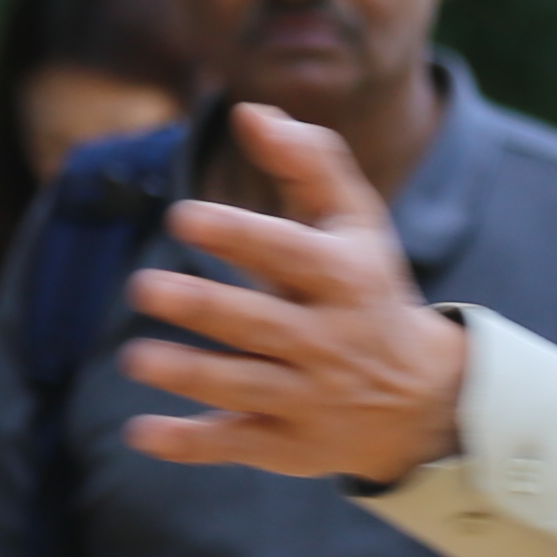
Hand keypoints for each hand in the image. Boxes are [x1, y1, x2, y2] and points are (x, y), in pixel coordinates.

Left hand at [119, 106, 470, 484]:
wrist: (422, 397)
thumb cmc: (368, 287)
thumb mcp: (355, 223)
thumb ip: (307, 162)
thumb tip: (248, 112)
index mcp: (346, 278)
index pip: (289, 252)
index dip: (238, 234)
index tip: (183, 216)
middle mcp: (330, 340)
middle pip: (259, 323)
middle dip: (201, 307)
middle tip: (141, 286)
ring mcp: (310, 398)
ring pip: (243, 387)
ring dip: (187, 374)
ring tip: (133, 357)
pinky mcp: (289, 445)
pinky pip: (236, 444)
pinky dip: (188, 443)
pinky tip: (140, 433)